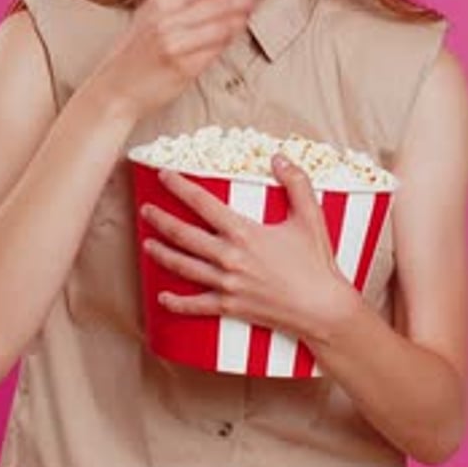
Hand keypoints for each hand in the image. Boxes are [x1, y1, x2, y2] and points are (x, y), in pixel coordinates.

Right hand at [93, 0, 255, 120]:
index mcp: (158, 1)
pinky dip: (228, 40)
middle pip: (218, 1)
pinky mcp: (185, 67)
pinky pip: (217, 49)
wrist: (116, 87)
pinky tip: (232, 35)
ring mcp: (176, 44)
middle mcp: (166, 20)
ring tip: (246, 14)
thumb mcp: (151, 15)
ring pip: (222, 25)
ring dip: (240, 18)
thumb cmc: (138, 50)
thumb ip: (182, 0)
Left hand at [141, 155, 354, 341]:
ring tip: (146, 244)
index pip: (203, 203)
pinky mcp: (230, 306)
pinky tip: (163, 297)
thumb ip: (295, 182)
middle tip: (145, 210)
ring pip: (184, 267)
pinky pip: (196, 305)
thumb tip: (279, 157)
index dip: (180, 187)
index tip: (164, 175)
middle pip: (184, 235)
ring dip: (162, 254)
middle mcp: (229, 257)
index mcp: (244, 232)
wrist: (322, 308)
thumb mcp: (310, 216)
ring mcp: (227, 284)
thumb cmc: (316, 262)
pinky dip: (177, 303)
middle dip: (161, 220)